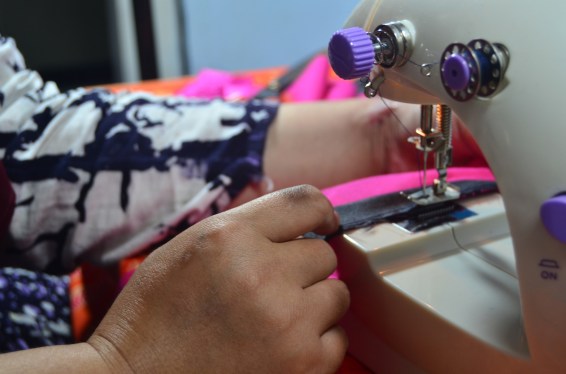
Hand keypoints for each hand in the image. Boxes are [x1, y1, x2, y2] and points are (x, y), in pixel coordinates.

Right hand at [88, 185, 348, 372]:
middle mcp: (262, 274)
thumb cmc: (155, 315)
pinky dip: (316, 342)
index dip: (321, 212)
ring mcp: (287, 324)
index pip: (306, 203)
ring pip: (336, 294)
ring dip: (313, 304)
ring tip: (275, 320)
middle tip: (272, 287)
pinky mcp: (303, 366)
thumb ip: (244, 229)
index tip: (324, 224)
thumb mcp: (186, 248)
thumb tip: (297, 221)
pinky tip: (281, 347)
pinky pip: (338, 338)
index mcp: (230, 237)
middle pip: (325, 254)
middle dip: (303, 268)